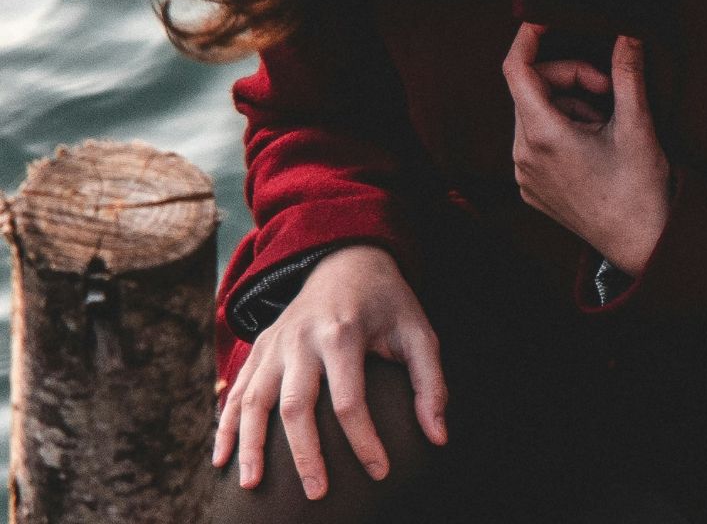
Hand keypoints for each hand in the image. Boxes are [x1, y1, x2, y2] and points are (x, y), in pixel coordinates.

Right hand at [213, 244, 447, 498]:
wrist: (346, 258)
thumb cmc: (388, 303)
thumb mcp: (419, 332)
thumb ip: (431, 384)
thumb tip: (439, 437)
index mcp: (343, 334)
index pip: (350, 401)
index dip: (365, 441)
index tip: (380, 473)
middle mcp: (301, 339)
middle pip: (296, 406)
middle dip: (305, 454)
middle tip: (317, 494)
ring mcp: (274, 342)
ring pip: (253, 400)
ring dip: (250, 445)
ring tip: (252, 486)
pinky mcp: (260, 346)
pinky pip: (236, 390)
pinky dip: (225, 425)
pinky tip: (220, 460)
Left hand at [502, 23, 672, 274]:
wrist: (642, 245)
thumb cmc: (640, 188)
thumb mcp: (637, 125)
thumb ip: (628, 73)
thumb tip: (627, 32)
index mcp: (543, 135)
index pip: (516, 69)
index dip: (528, 38)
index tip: (547, 21)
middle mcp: (523, 155)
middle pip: (531, 89)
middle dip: (570, 78)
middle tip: (609, 88)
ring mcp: (524, 175)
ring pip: (535, 115)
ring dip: (569, 106)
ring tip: (606, 125)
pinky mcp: (531, 190)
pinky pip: (535, 142)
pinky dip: (562, 130)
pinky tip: (594, 146)